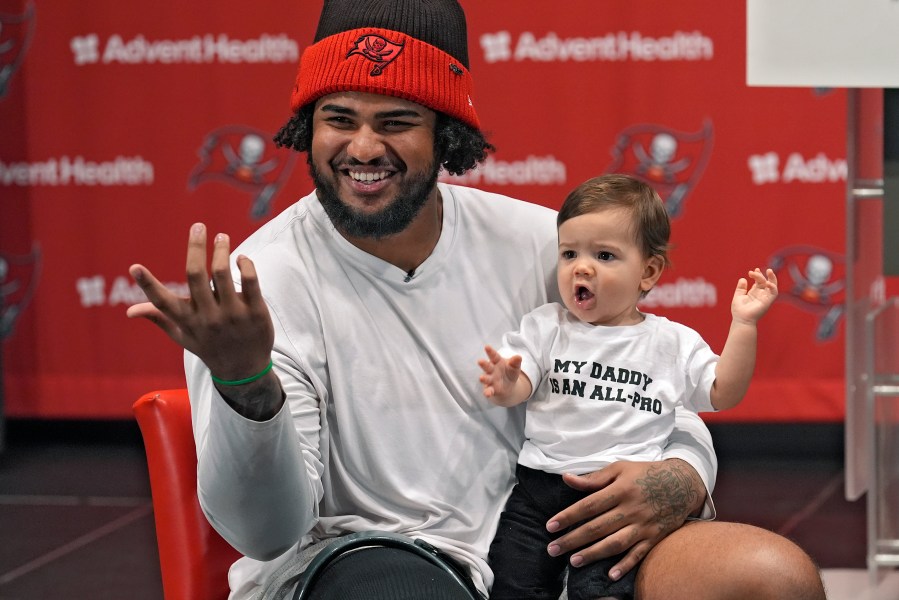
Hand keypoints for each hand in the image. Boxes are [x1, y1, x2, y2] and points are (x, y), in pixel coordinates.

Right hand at [126, 223, 273, 381]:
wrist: (244, 371)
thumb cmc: (210, 348)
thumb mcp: (183, 337)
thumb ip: (160, 318)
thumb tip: (129, 312)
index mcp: (187, 321)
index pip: (163, 303)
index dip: (147, 286)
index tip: (135, 267)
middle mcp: (208, 317)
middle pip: (196, 275)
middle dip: (195, 247)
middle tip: (198, 226)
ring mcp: (233, 315)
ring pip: (223, 273)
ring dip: (221, 250)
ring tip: (222, 237)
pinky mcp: (256, 312)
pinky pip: (251, 281)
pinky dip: (245, 264)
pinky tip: (240, 258)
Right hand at [478, 344, 522, 400]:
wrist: (508, 385)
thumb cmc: (510, 372)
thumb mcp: (515, 366)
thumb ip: (515, 362)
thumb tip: (519, 357)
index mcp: (497, 362)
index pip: (493, 356)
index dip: (490, 351)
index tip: (487, 347)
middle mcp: (492, 370)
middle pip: (487, 366)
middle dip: (484, 364)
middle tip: (480, 361)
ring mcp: (491, 380)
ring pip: (486, 379)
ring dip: (484, 378)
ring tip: (481, 378)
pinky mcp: (491, 389)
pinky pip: (488, 390)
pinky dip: (487, 392)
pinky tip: (487, 394)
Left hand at [545, 459, 703, 580]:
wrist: (682, 483)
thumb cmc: (645, 473)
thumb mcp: (620, 468)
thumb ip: (594, 477)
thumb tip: (567, 478)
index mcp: (620, 489)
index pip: (589, 505)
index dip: (568, 516)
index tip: (550, 526)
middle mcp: (631, 508)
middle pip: (598, 527)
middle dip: (573, 539)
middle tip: (553, 549)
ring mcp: (643, 525)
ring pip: (615, 543)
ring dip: (594, 554)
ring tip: (574, 562)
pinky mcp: (654, 537)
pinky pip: (639, 554)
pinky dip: (626, 565)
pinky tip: (611, 575)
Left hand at [731, 267, 777, 324]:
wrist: (741, 320)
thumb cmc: (739, 310)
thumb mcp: (738, 296)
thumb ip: (741, 288)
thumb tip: (743, 278)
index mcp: (754, 292)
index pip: (759, 281)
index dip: (757, 275)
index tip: (752, 271)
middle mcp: (761, 294)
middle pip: (765, 282)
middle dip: (763, 275)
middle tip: (756, 270)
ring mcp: (765, 298)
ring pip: (773, 286)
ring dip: (772, 278)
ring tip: (769, 271)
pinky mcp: (768, 302)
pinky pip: (774, 293)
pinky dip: (773, 287)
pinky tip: (767, 282)